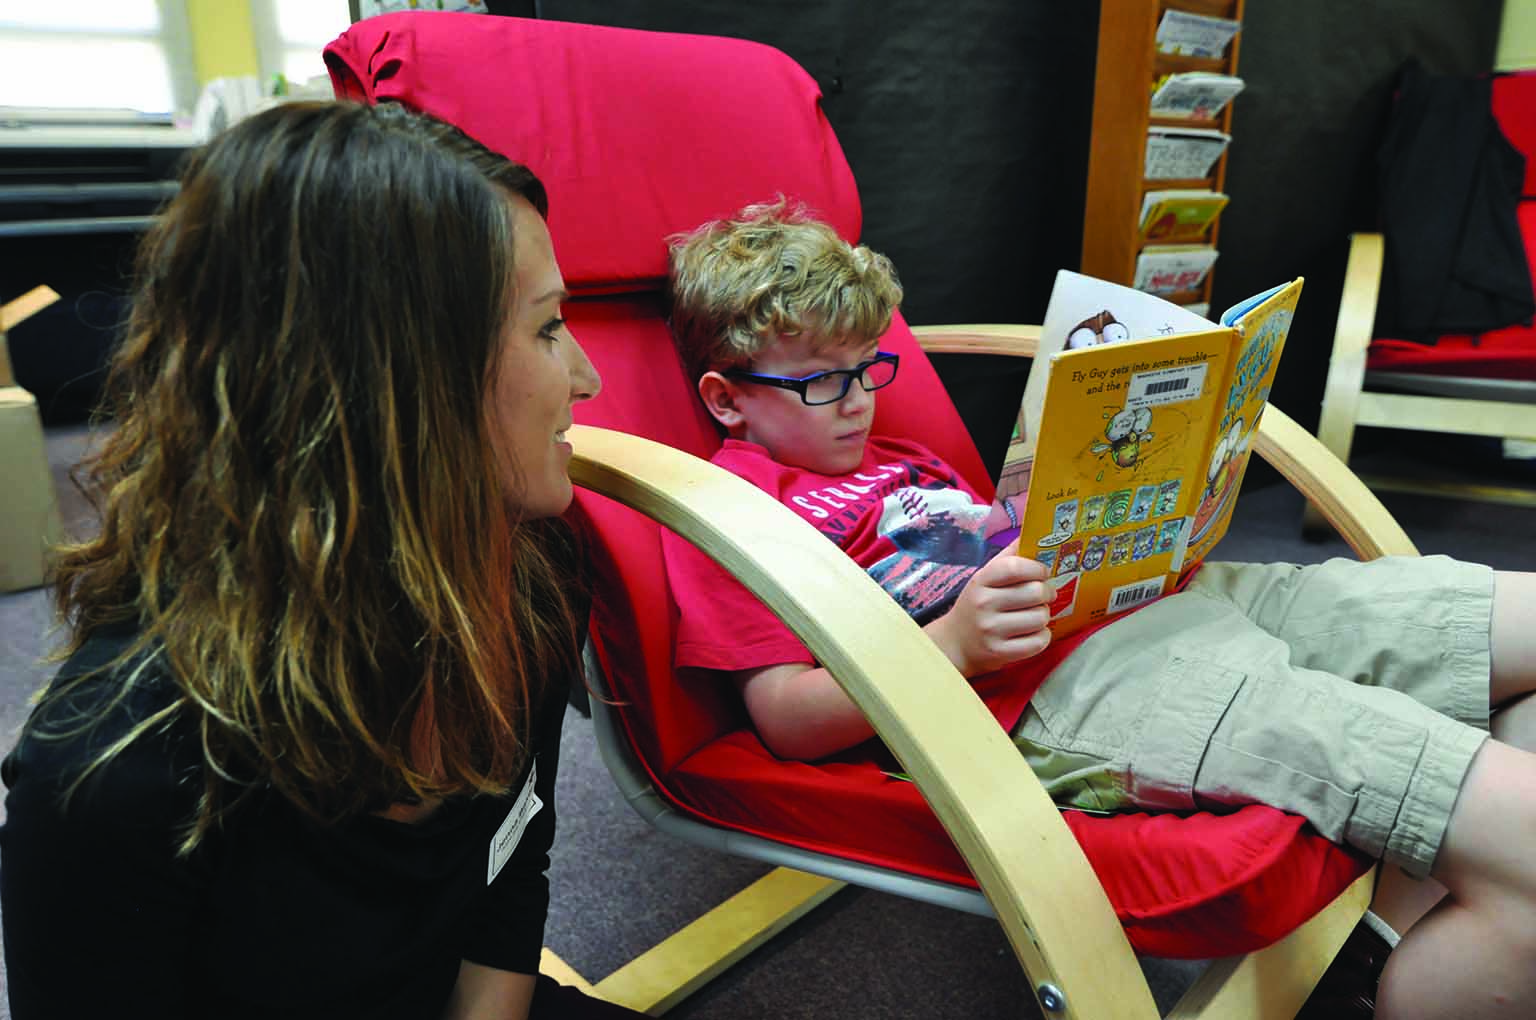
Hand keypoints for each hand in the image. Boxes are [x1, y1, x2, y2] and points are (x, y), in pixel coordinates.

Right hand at [925, 550, 1053, 677]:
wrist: (955, 644)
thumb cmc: (976, 605)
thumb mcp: (985, 578)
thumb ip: (1008, 557)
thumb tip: (1032, 531)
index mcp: (981, 581)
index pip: (1015, 567)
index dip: (1037, 568)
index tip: (1042, 573)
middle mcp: (984, 604)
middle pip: (1035, 592)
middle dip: (1047, 593)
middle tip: (1043, 595)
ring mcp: (991, 630)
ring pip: (1041, 617)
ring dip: (1044, 616)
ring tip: (1034, 615)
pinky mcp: (1000, 653)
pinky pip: (1039, 642)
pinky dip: (1042, 637)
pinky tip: (1033, 633)